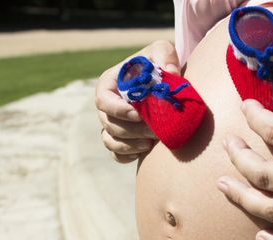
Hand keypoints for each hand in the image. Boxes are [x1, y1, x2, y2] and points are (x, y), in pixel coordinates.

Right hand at [95, 40, 179, 162]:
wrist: (163, 82)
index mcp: (109, 84)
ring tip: (152, 142)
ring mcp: (111, 124)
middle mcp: (106, 106)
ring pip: (111, 141)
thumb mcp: (162, 50)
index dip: (118, 110)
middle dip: (133, 130)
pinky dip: (128, 155)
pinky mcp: (120, 140)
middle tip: (156, 131)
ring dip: (131, 145)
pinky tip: (146, 150)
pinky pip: (117, 154)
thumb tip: (169, 73)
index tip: (138, 114)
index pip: (102, 100)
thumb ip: (165, 56)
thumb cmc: (157, 63)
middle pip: (109, 124)